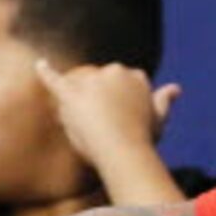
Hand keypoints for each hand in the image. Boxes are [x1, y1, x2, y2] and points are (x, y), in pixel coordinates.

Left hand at [34, 58, 177, 179]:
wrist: (124, 151)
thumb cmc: (144, 140)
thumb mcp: (159, 118)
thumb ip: (164, 100)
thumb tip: (176, 88)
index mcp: (136, 75)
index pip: (121, 84)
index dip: (118, 105)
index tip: (121, 121)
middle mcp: (114, 71)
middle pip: (98, 84)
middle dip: (98, 102)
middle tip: (105, 130)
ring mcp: (92, 81)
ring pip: (81, 88)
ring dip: (81, 104)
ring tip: (90, 130)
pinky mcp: (71, 93)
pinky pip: (55, 79)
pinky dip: (45, 72)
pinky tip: (39, 65)